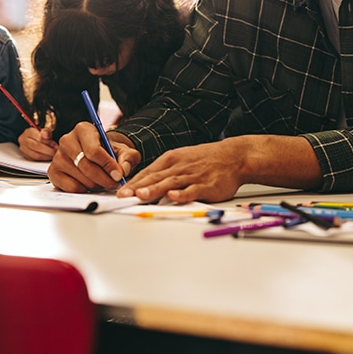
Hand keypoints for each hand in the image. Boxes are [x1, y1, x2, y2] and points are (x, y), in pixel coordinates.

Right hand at [18, 127, 56, 160]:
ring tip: (53, 154)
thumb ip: (47, 132)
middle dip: (48, 150)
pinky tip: (48, 157)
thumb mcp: (45, 131)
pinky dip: (43, 159)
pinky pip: (35, 160)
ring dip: (46, 156)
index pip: (38, 137)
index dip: (48, 142)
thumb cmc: (41, 136)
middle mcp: (23, 140)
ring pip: (35, 155)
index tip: (55, 145)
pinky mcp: (26, 156)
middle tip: (55, 151)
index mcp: (28, 132)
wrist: (35, 140)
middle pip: (36, 146)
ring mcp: (23, 149)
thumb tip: (46, 134)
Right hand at [47, 122, 137, 192]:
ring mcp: (57, 156)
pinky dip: (83, 190)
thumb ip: (128, 158)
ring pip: (80, 178)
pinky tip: (88, 183)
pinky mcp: (53, 171)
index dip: (108, 165)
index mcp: (83, 129)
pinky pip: (71, 187)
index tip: (118, 175)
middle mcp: (67, 140)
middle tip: (114, 183)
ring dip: (95, 185)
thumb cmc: (108, 151)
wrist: (97, 155)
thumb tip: (123, 170)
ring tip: (102, 180)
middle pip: (86, 166)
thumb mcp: (123, 151)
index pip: (94, 151)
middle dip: (104, 179)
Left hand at [116, 138, 244, 203]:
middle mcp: (179, 167)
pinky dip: (183, 193)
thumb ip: (164, 173)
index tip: (119, 192)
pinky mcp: (207, 185)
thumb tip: (144, 185)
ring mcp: (192, 175)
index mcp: (171, 160)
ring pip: (170, 182)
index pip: (148, 173)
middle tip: (122, 195)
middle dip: (137, 187)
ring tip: (141, 195)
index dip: (133, 183)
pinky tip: (173, 196)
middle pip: (155, 178)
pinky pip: (193, 189)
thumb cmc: (205, 160)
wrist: (233, 157)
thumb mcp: (181, 160)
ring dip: (155, 189)